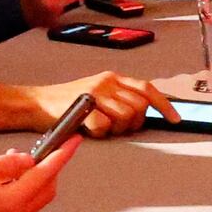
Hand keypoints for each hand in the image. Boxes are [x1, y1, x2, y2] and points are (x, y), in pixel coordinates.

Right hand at [0, 138, 78, 211]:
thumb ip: (2, 165)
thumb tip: (25, 161)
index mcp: (9, 204)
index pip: (46, 174)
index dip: (62, 155)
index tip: (74, 140)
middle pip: (45, 190)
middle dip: (51, 166)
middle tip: (48, 145)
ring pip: (30, 198)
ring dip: (32, 177)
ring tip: (16, 156)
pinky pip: (15, 205)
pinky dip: (18, 187)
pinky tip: (1, 174)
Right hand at [28, 71, 178, 136]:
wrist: (37, 103)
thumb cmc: (67, 104)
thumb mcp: (98, 94)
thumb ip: (119, 99)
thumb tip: (143, 113)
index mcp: (113, 78)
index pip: (147, 89)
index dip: (164, 105)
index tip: (174, 119)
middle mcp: (107, 82)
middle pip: (139, 106)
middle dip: (134, 123)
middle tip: (117, 128)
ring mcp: (95, 93)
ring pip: (125, 117)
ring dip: (116, 129)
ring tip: (101, 128)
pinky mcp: (83, 106)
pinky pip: (104, 126)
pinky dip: (99, 133)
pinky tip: (89, 130)